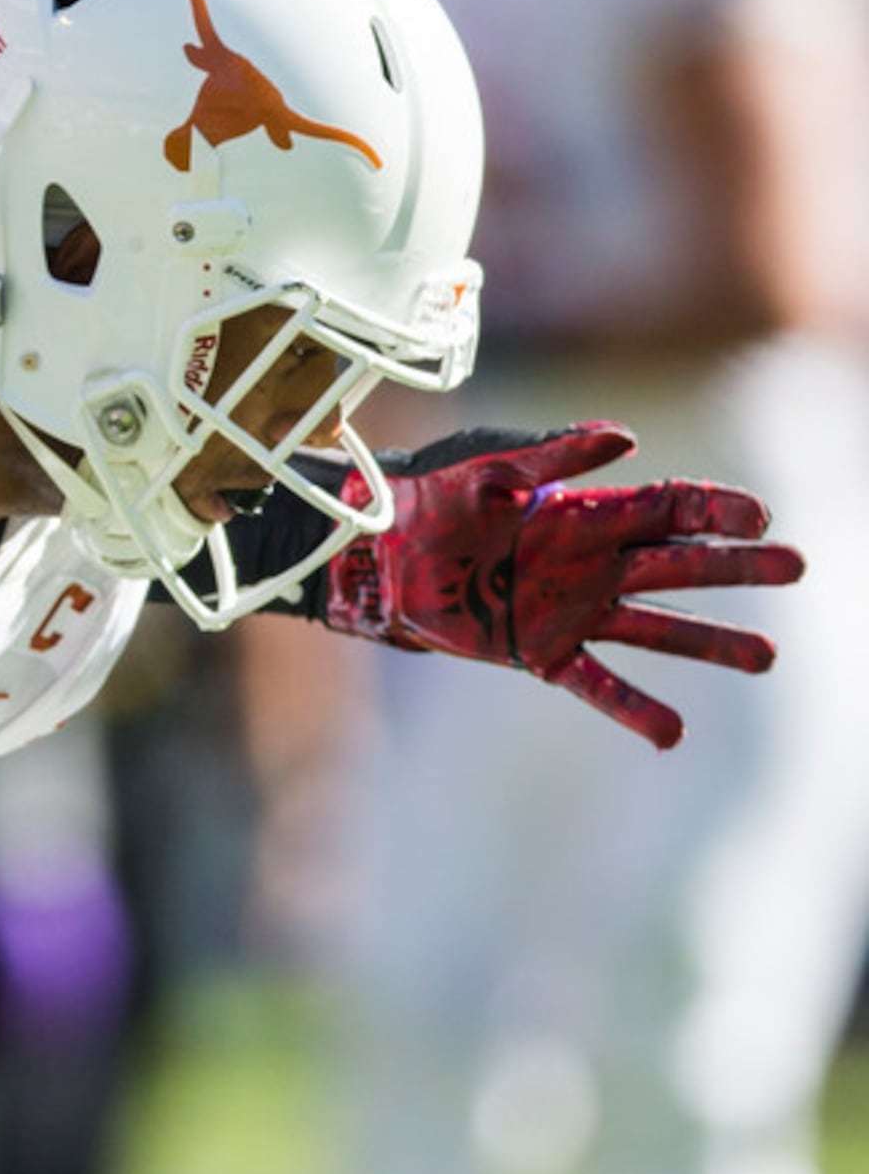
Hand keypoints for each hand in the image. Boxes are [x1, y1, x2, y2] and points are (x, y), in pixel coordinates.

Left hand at [321, 423, 804, 749]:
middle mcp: (590, 562)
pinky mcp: (538, 651)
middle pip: (679, 564)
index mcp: (585, 511)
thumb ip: (555, 453)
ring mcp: (570, 609)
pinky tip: (674, 734)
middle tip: (795, 566)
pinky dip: (634, 708)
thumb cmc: (433, 494)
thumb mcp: (490, 465)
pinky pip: (596, 684)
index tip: (757, 516)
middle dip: (737, 566)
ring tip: (766, 656)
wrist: (378, 550)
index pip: (668, 508)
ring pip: (655, 627)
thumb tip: (627, 439)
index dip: (714, 510)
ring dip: (709, 641)